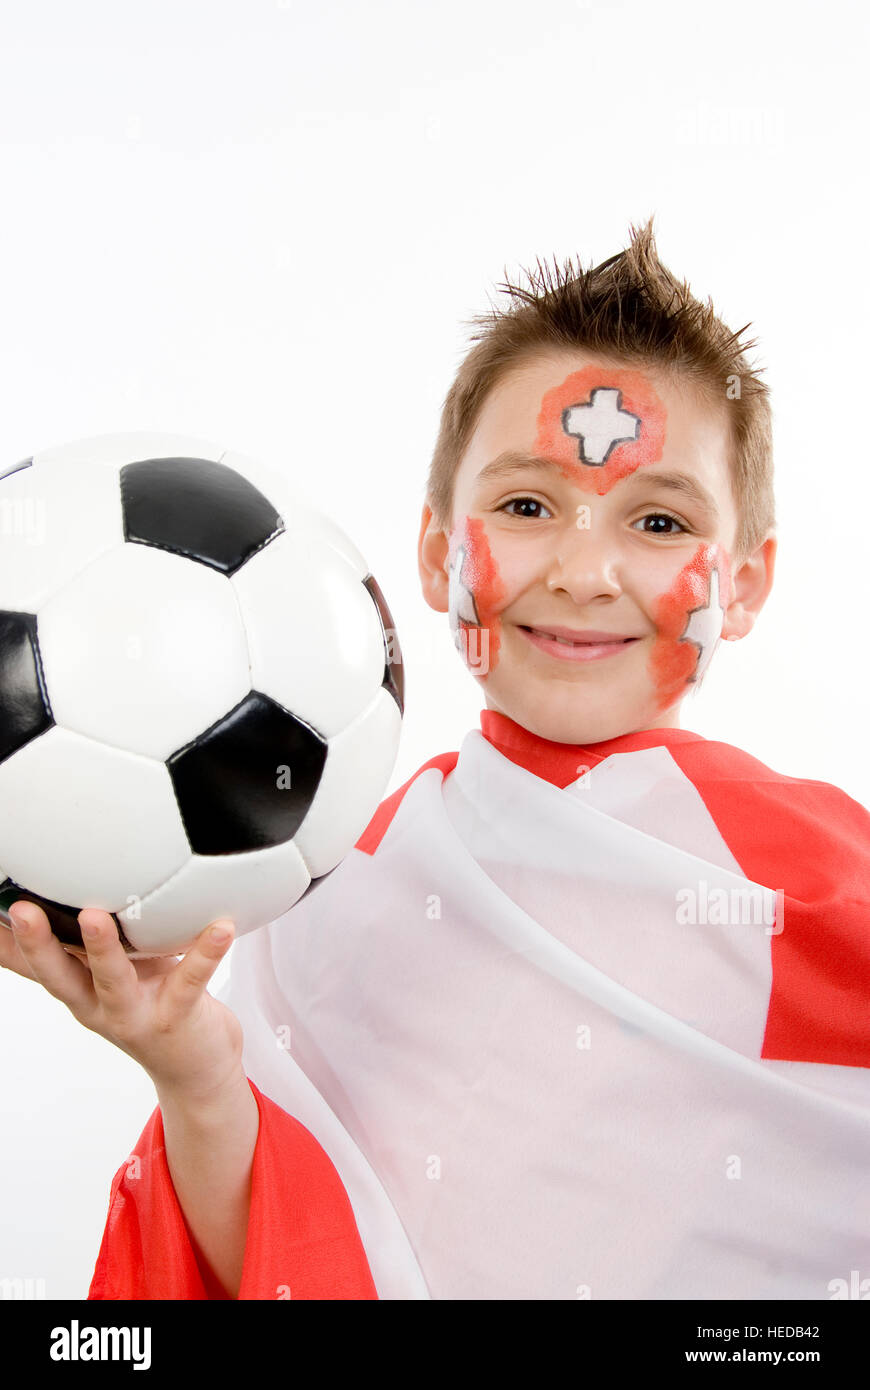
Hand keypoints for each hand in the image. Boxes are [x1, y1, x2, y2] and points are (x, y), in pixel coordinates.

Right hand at [0, 901, 244, 1101]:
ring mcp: (137, 1013)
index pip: (34, 965)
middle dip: (38, 945)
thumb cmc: (151, 1006)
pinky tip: (220, 928)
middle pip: (59, 976)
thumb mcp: (104, 980)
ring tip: (94, 917)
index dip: (9, 943)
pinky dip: (206, 953)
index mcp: (79, 991)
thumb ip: (82, 950)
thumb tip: (46, 908)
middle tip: (22, 911)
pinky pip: (192, 980)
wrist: (196, 1070)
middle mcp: (99, 1005)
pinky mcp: (179, 1015)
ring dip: (102, 950)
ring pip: (114, 980)